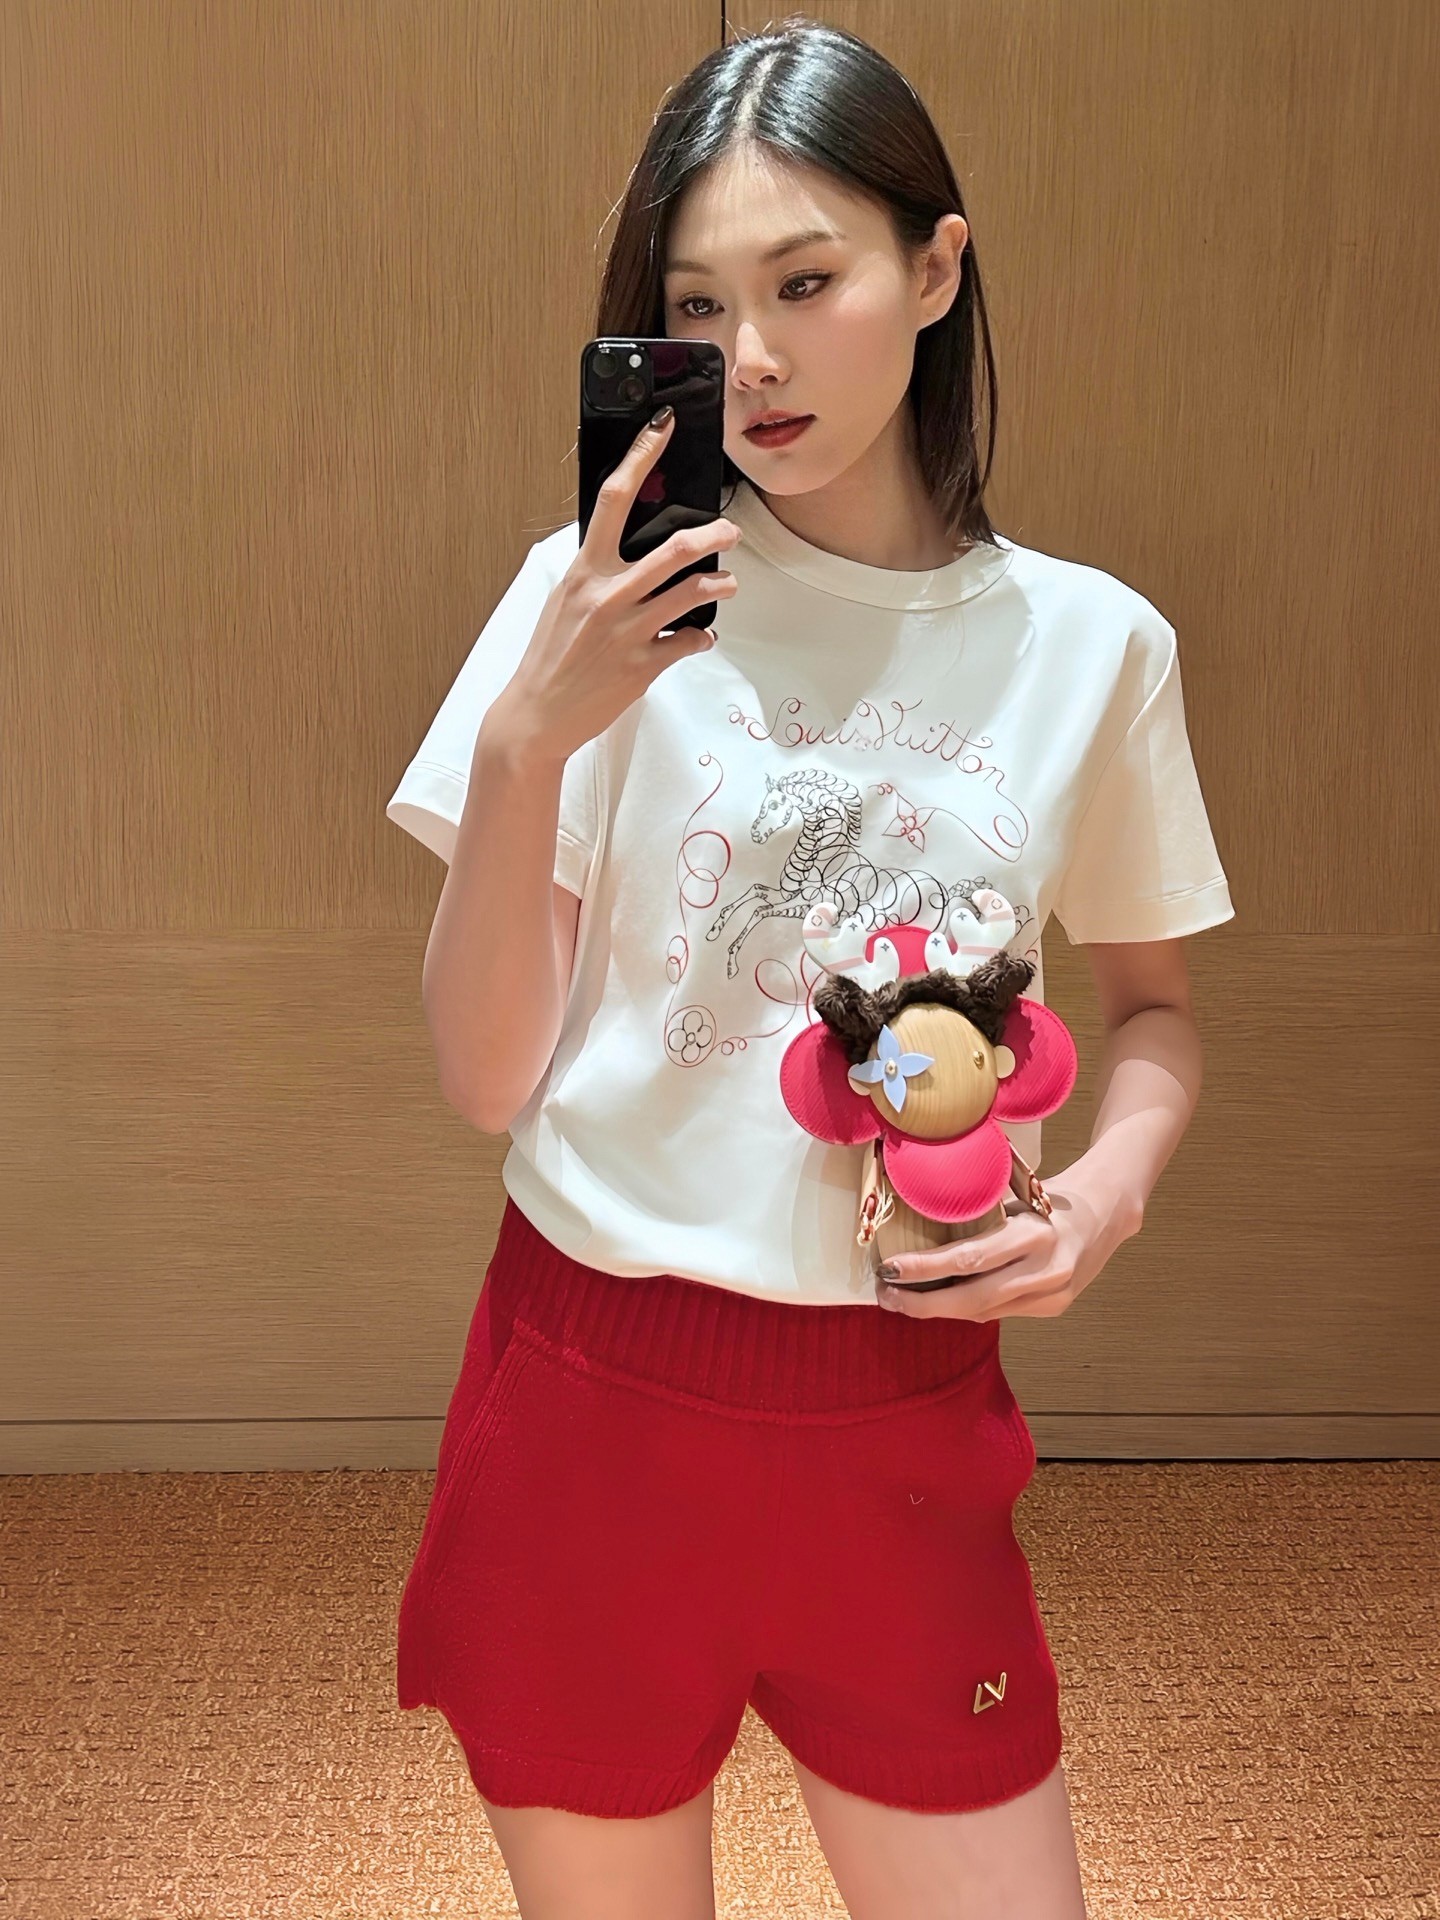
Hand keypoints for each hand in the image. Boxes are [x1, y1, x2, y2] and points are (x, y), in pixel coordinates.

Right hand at [495, 409, 741, 763]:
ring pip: (692, 594)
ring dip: (720, 585)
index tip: (662, 428)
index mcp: (583, 570)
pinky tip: (700, 638)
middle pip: (672, 548)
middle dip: (712, 535)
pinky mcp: (643, 665)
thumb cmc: (550, 658)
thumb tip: (629, 549)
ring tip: (728, 584)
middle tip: (729, 531)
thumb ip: (597, 573)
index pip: (614, 497)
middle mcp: (607, 595)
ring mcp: (627, 631)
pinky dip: (701, 638)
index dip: (641, 456)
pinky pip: (689, 642)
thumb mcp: (565, 601)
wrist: (536, 716)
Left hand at [874, 1168, 1141, 1320]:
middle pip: (973, 1299)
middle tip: (887, 1295)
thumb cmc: (1052, 1195)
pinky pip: (1000, 1312)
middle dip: (923, 1303)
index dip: (925, 1269)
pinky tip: (944, 1301)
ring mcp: (1052, 1295)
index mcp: (1035, 1235)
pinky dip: (969, 1308)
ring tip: (904, 1300)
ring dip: (941, 1309)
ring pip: (984, 1312)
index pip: (970, 1260)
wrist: (1107, 1211)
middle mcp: (1046, 1270)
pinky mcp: (1054, 1307)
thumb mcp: (1017, 1193)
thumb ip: (979, 1214)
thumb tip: (921, 1219)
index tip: (890, 1269)